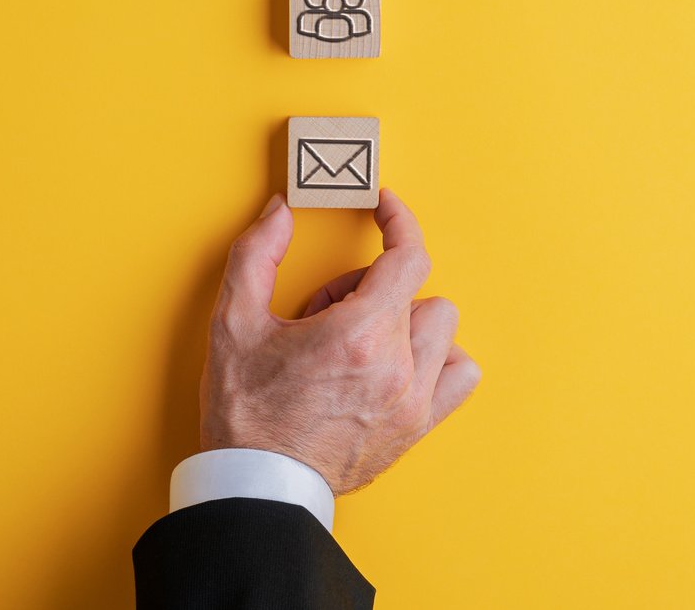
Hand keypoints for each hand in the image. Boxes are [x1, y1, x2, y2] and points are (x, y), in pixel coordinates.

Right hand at [198, 188, 480, 494]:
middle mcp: (397, 367)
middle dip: (378, 286)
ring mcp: (413, 402)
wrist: (258, 486)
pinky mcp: (417, 428)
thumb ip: (257, 255)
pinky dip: (437, 360)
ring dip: (409, 321)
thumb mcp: (234, 324)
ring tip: (361, 341)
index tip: (384, 209)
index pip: (408, 257)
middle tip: (332, 309)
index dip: (398, 221)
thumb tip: (279, 213)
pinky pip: (460, 376)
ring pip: (444, 331)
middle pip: (422, 292)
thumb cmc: (246, 412)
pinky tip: (397, 364)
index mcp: (358, 335)